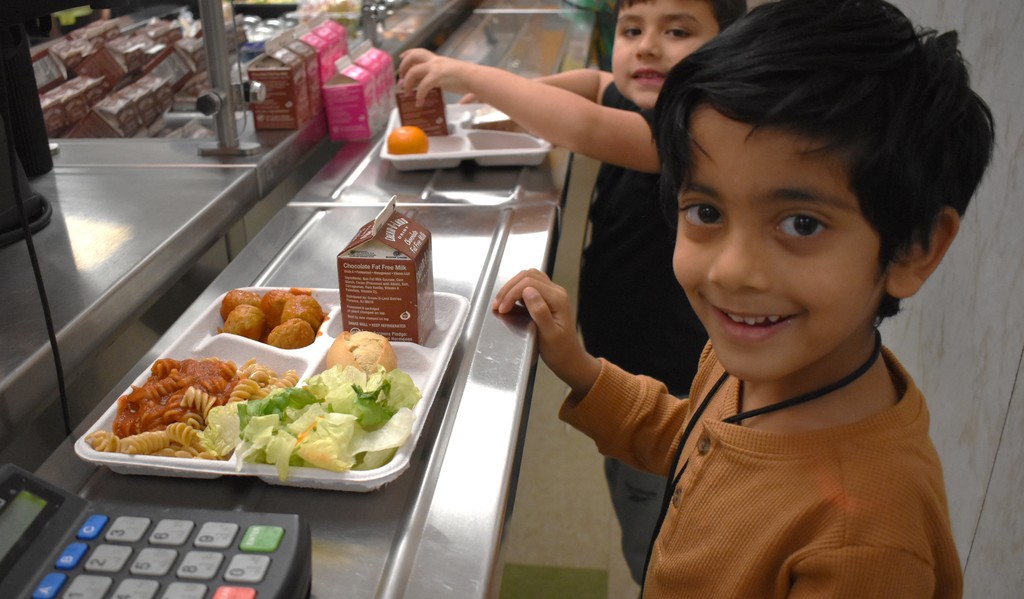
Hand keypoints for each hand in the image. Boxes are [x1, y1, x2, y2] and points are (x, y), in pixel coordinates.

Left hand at [397, 48, 476, 105]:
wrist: (476, 78)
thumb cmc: (472, 79)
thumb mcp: (457, 79)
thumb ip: (453, 86)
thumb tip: (463, 102)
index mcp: (439, 60)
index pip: (420, 51)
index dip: (408, 53)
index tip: (401, 57)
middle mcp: (435, 61)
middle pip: (412, 56)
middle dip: (403, 66)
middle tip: (400, 79)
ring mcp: (435, 67)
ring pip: (413, 71)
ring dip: (407, 83)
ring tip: (406, 94)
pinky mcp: (437, 76)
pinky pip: (422, 86)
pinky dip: (419, 95)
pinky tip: (419, 102)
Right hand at [492, 269, 600, 394]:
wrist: (570, 359)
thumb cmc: (560, 351)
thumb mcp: (549, 335)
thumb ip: (540, 312)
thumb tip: (528, 292)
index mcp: (558, 299)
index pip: (529, 283)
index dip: (511, 294)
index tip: (502, 309)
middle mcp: (557, 292)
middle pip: (528, 276)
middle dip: (509, 288)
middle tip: (497, 305)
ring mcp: (552, 294)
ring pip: (528, 278)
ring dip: (511, 288)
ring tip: (501, 303)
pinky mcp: (547, 299)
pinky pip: (530, 286)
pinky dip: (516, 291)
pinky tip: (509, 303)